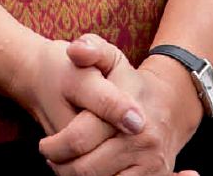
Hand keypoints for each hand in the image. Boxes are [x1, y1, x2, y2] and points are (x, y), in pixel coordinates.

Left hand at [37, 33, 202, 175]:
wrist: (168, 107)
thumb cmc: (129, 84)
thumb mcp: (111, 59)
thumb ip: (91, 49)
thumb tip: (75, 50)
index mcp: (129, 110)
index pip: (79, 138)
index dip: (55, 146)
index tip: (44, 145)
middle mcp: (143, 140)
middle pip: (86, 169)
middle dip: (62, 166)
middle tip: (52, 159)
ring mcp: (150, 164)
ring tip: (67, 165)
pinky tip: (90, 172)